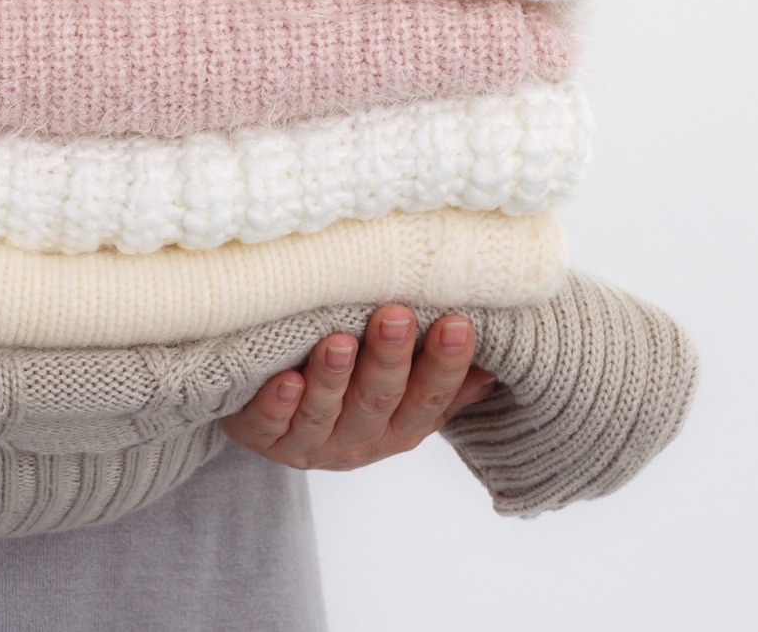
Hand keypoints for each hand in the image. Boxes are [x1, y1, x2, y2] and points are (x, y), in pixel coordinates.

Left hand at [221, 306, 494, 470]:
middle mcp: (358, 440)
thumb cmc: (350, 396)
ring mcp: (309, 442)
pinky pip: (270, 424)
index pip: (429, 399)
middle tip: (394, 314)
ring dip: (333, 378)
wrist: (273, 425)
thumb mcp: (401, 397)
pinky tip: (285, 380)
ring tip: (338, 342)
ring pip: (323, 413)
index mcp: (399, 428)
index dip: (445, 366)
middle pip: (377, 402)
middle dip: (388, 360)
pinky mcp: (262, 437)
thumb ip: (445, 384)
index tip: (457, 323)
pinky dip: (278, 404)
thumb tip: (495, 361)